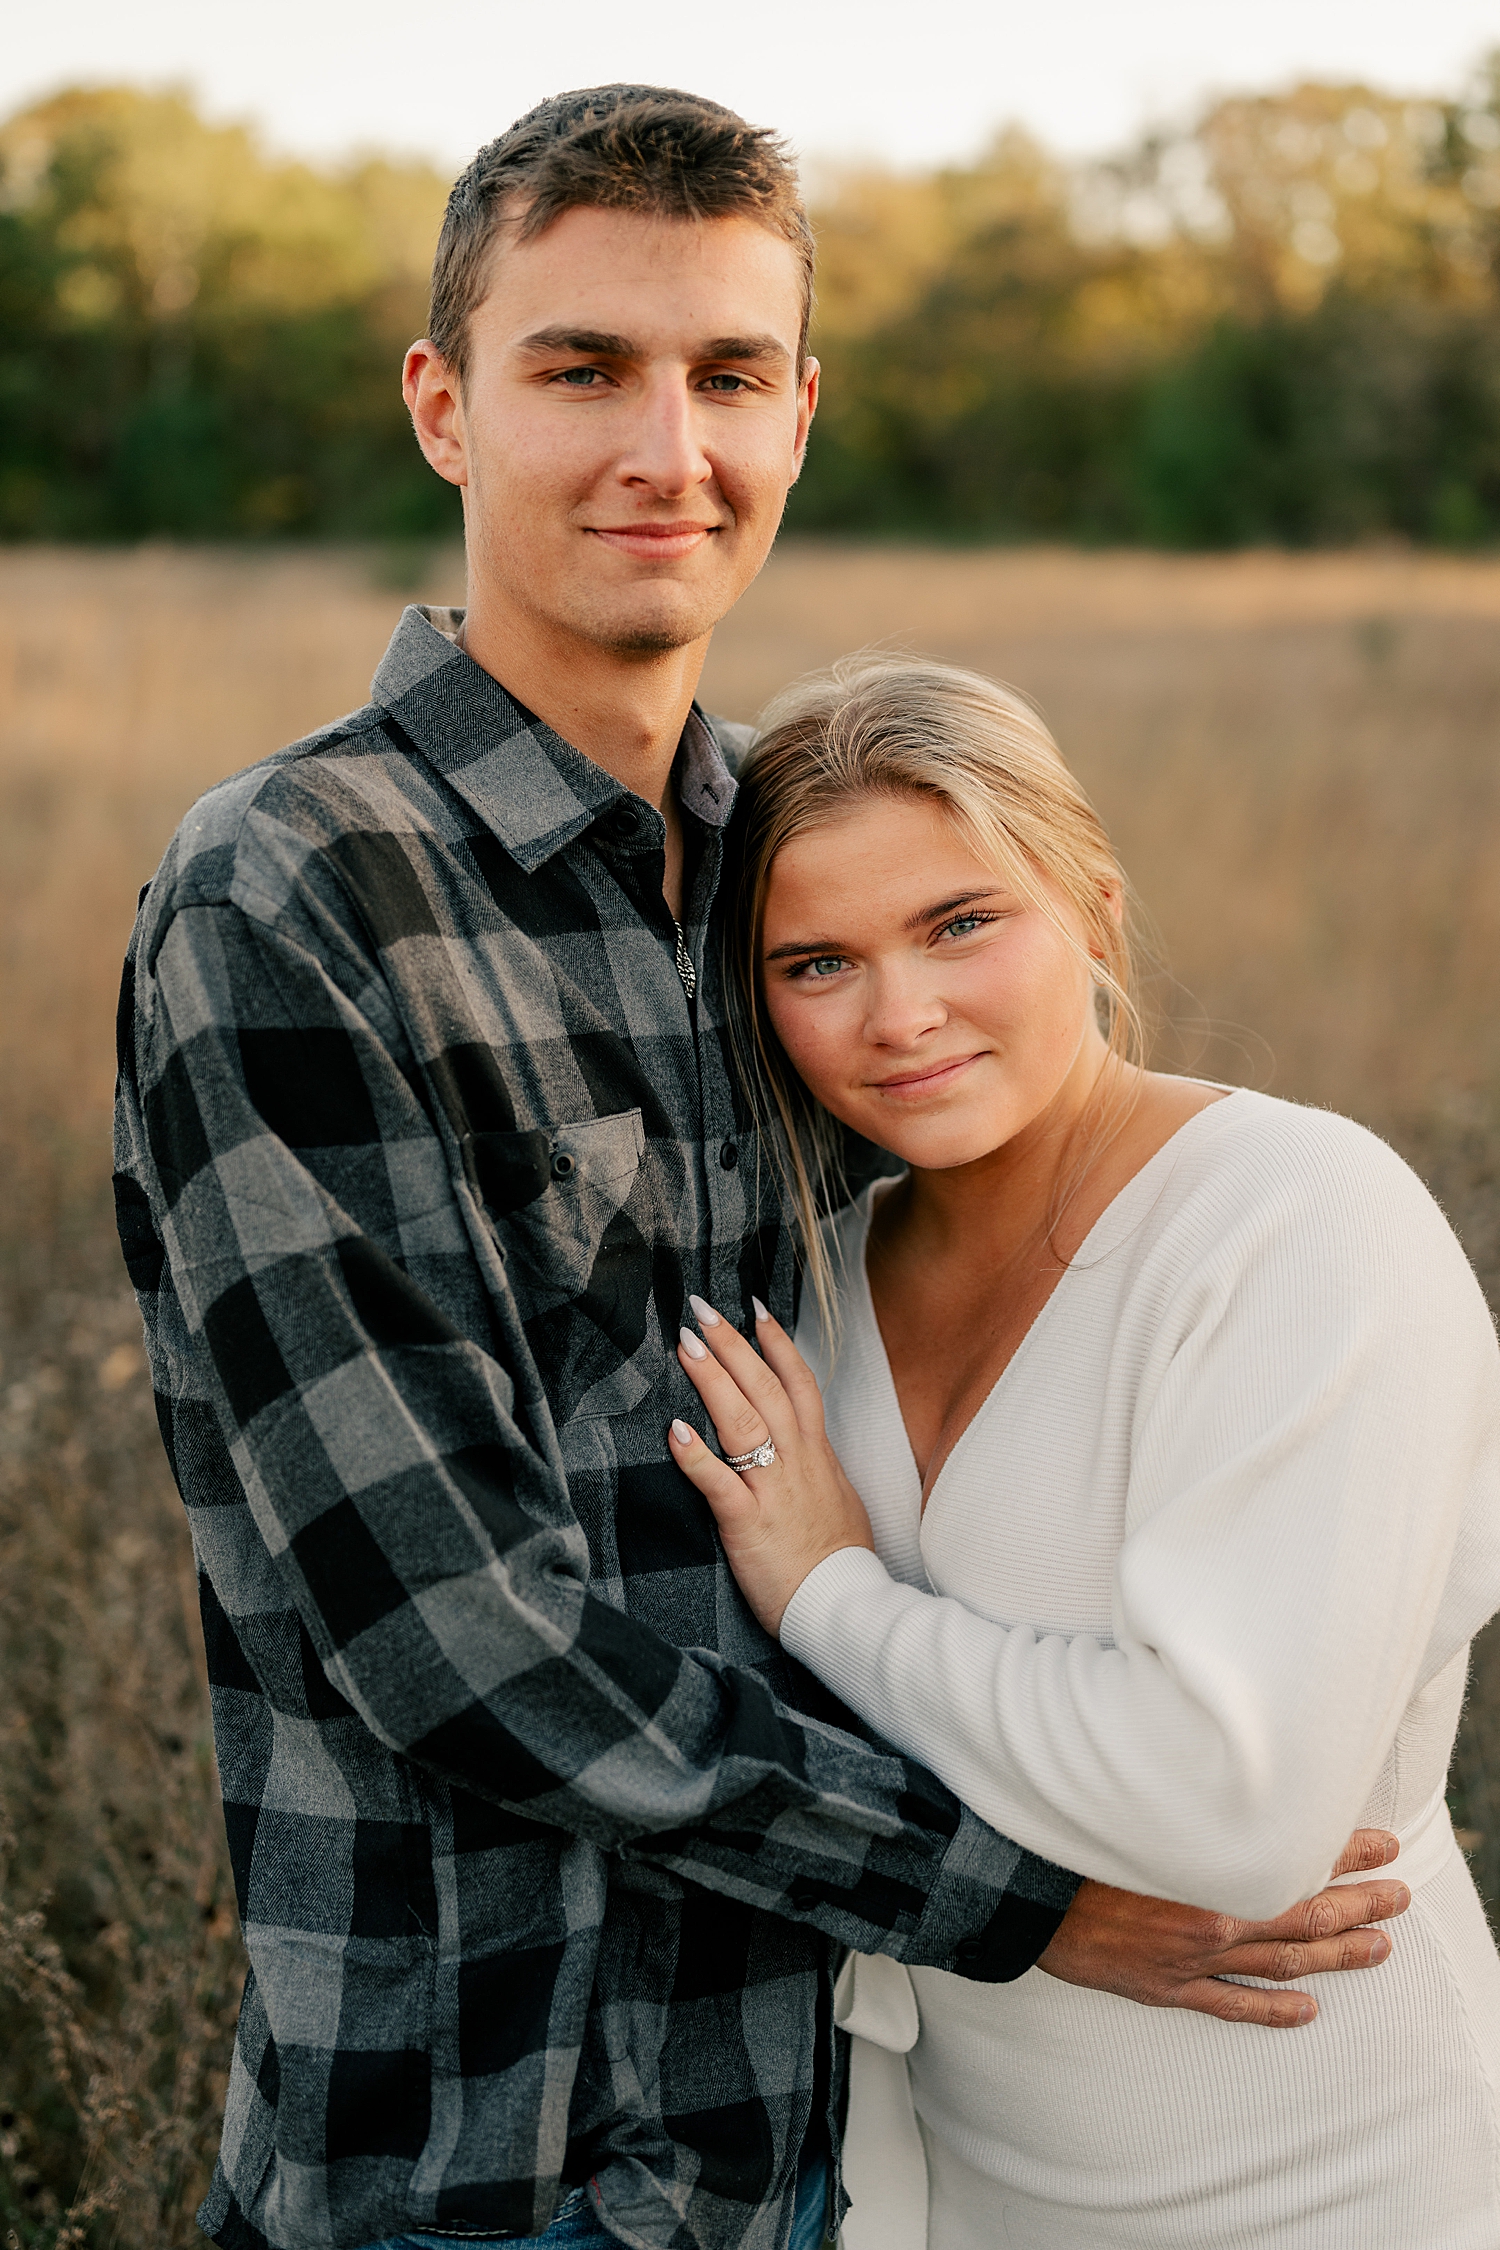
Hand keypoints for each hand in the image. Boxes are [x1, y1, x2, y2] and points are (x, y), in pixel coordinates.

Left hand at [668, 1296, 874, 1634]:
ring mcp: (772, 1489)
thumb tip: (804, 1445)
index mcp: (816, 1454)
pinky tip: (674, 1430)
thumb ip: (817, 1465)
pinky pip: (718, 1482)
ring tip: (686, 1345)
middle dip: (732, 1345)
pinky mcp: (747, 1522)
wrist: (845, 1606)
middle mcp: (796, 1461)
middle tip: (702, 1310)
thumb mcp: (838, 1498)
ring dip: (712, 1379)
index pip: (798, 1383)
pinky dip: (695, 1455)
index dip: (776, 1344)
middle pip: (765, 1388)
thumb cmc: (838, 1559)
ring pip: (742, 1421)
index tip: (754, 1310)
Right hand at [1037, 1829, 1410, 2027]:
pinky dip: (1272, 2010)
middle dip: (1358, 1905)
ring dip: (1334, 1956)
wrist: (1016, 1893)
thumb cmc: (1074, 1838)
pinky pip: (1230, 2005)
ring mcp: (1189, 1959)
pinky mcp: (1163, 1988)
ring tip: (1378, 1948)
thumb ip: (1188, 1803)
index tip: (1383, 1844)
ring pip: (1280, 1963)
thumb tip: (1232, 1778)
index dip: (1345, 1852)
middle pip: (1303, 1915)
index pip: (1295, 1860)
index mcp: (1206, 1867)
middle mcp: (1209, 1917)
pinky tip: (1306, 2010)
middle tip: (1399, 1898)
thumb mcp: (1138, 1805)